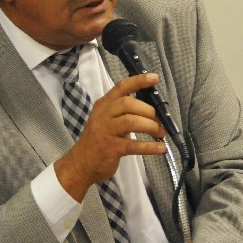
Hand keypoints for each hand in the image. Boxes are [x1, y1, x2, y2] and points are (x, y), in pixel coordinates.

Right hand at [54, 73, 166, 201]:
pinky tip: (161, 148)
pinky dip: (150, 146)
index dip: (138, 81)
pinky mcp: (111, 149)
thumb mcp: (105, 120)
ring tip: (161, 133)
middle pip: (128, 103)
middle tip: (159, 120)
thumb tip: (150, 109)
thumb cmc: (98, 140)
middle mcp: (103, 115)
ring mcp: (106, 131)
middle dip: (148, 110)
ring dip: (151, 126)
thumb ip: (122, 112)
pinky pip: (133, 145)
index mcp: (103, 105)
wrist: (81, 163)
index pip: (121, 87)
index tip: (154, 78)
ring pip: (131, 121)